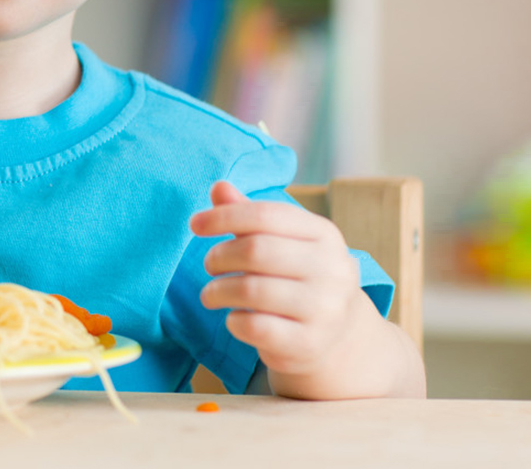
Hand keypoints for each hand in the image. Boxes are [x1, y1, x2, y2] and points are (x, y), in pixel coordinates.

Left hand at [191, 180, 367, 379]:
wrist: (335, 336)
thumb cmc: (296, 277)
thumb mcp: (281, 242)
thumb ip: (249, 215)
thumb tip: (219, 187)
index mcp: (324, 235)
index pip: (265, 215)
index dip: (224, 217)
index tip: (195, 225)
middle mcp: (332, 269)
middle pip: (256, 250)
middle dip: (220, 256)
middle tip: (209, 265)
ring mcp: (325, 309)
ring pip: (252, 290)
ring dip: (218, 291)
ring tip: (210, 294)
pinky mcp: (310, 343)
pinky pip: (255, 327)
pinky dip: (234, 321)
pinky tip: (234, 318)